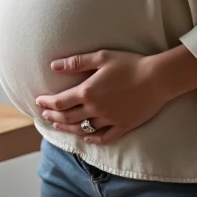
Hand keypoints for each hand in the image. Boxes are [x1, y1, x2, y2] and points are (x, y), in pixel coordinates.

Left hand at [34, 50, 168, 144]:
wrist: (157, 78)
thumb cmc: (129, 64)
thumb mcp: (101, 57)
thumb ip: (76, 62)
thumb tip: (54, 66)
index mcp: (87, 92)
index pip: (60, 102)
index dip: (47, 103)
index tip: (39, 102)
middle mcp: (95, 109)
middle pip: (68, 118)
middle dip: (53, 117)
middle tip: (45, 115)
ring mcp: (109, 120)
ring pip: (83, 129)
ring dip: (68, 129)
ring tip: (58, 127)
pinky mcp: (123, 126)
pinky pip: (105, 137)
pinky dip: (93, 139)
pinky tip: (87, 138)